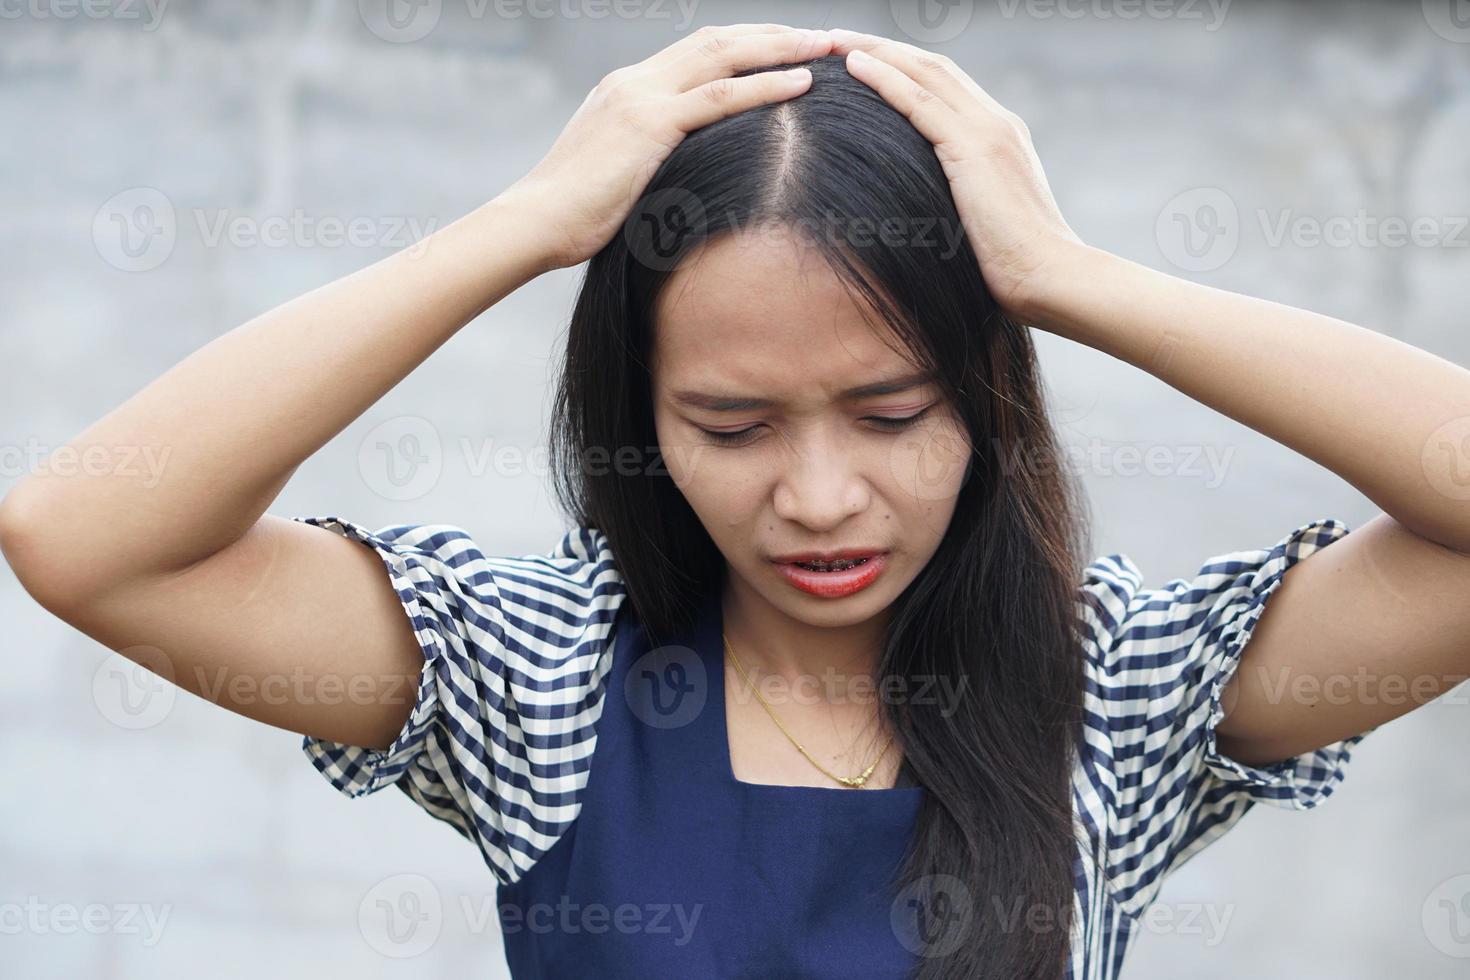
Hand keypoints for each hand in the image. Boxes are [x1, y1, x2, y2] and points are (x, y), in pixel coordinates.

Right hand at [501, 24, 833, 271]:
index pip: (698, 52)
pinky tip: (802, 85)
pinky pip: (720, 97)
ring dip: (781, 48)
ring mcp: (642, 97)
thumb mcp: (616, 177)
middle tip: (821, 37)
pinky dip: (766, 86)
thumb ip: (649, 163)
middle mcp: (636, 81)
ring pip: (724, 55)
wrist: (534, 223)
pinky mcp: (649, 124)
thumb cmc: (571, 217)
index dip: (746, 45)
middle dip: (773, 35)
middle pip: (718, 40)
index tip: (787, 49)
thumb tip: (684, 183)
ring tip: (825, 48)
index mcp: (627, 89)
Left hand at [827, 29, 1082, 318]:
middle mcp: (996, 123)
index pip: (947, 86)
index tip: (864, 62)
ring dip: (876, 51)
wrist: (1050, 277)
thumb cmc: (1015, 269)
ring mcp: (987, 131)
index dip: (905, 68)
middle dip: (885, 48)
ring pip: (924, 73)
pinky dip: (885, 78)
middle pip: (932, 67)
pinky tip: (854, 65)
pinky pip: (919, 101)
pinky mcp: (973, 149)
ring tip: (834, 42)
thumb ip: (957, 205)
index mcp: (1000, 137)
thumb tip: (920, 218)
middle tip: (838, 40)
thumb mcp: (981, 226)